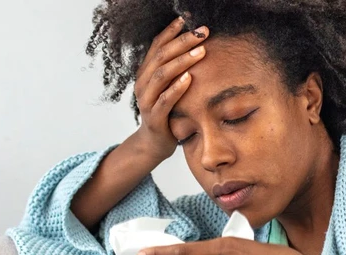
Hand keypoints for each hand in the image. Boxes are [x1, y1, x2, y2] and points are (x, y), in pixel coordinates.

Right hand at [131, 16, 209, 160]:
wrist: (155, 143)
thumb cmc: (167, 112)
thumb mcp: (170, 87)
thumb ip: (177, 69)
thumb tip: (196, 46)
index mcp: (146, 73)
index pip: (157, 46)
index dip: (171, 31)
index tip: (187, 19)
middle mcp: (143, 83)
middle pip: (161, 56)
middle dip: (182, 42)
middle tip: (202, 32)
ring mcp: (146, 100)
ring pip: (162, 75)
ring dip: (182, 61)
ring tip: (200, 51)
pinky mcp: (154, 117)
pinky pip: (164, 100)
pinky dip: (177, 88)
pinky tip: (190, 78)